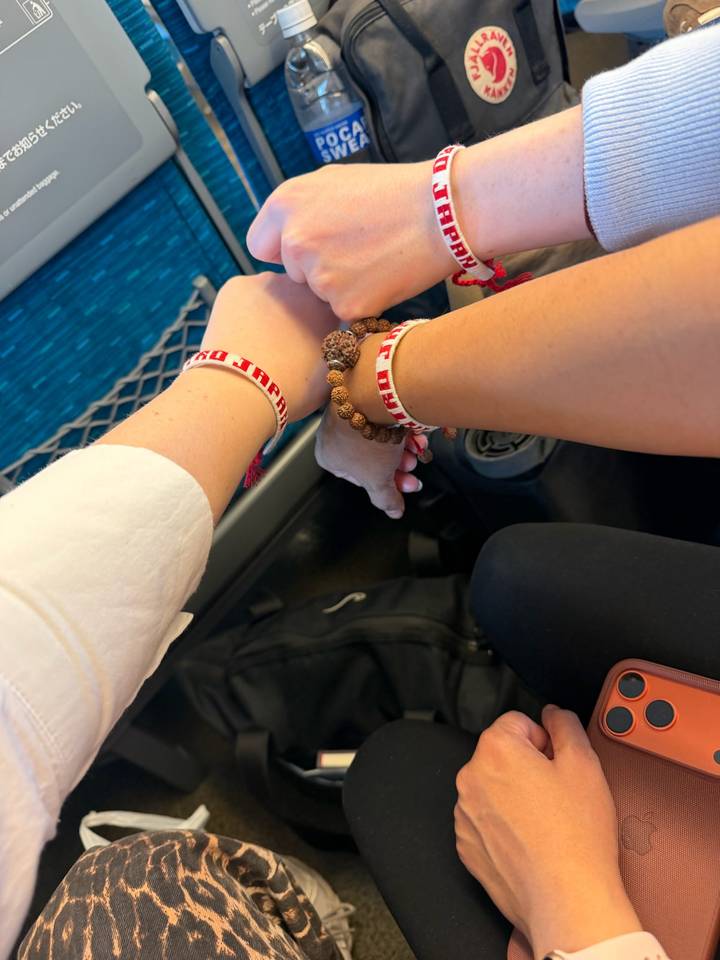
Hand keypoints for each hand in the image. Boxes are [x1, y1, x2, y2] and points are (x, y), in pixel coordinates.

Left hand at [201, 273, 336, 421]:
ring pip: (271, 293)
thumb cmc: (290, 390)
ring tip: (257, 341)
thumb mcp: (329, 377)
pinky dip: (242, 310)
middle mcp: (302, 288)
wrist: (243, 389)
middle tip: (281, 344)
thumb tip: (334, 349)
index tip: (308, 343)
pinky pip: (243, 295)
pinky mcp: (238, 285)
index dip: (318, 326)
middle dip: (294, 314)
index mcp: (329, 309)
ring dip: (268, 310)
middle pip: (299, 297)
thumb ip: (336, 354)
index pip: (327, 310)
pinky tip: (239, 333)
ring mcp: (269, 282)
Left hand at [246, 163, 454, 321]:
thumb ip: (298, 209)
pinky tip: (384, 277)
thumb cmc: (392, 192)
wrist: (443, 211)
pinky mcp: (345, 304)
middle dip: (315, 269)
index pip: (261, 246)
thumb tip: (280, 237)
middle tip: (357, 250)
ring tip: (374, 259)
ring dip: (340, 286)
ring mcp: (319, 275)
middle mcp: (295, 240)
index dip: (285, 250)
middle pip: (292, 275)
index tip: (310, 249)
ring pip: (318, 295)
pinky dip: (362, 301)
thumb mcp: (332, 182)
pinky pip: (344, 311)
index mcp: (285, 203)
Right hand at [315, 406, 425, 518]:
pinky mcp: (363, 397)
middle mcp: (333, 435)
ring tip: (417, 449)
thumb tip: (393, 511)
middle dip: (397, 466)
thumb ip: (385, 498)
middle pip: (372, 458)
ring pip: (380, 438)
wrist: (372, 397)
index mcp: (328, 457)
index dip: (386, 483)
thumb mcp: (377, 479)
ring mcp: (348, 414)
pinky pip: (383, 419)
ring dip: (403, 448)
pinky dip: (400, 428)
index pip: (359, 478)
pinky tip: (414, 433)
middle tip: (413, 468)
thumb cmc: (366, 440)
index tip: (404, 484)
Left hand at [455, 706, 641, 958]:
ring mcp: (464, 813)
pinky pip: (484, 820)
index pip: (517, 722)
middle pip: (501, 754)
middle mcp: (470, 777)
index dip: (544, 740)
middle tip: (556, 795)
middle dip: (527, 766)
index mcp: (496, 749)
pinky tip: (529, 841)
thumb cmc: (576, 834)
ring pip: (492, 787)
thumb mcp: (584, 764)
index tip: (557, 764)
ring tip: (544, 822)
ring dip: (513, 795)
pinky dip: (503, 825)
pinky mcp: (466, 845)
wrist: (566, 899)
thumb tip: (552, 713)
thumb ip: (565, 725)